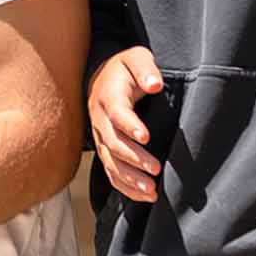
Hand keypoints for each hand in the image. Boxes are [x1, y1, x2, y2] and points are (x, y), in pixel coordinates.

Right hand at [88, 46, 162, 202]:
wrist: (103, 78)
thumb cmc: (125, 69)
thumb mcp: (136, 59)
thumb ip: (145, 69)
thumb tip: (155, 85)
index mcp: (108, 97)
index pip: (116, 113)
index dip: (129, 125)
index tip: (145, 136)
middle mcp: (100, 120)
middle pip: (112, 143)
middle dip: (133, 158)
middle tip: (155, 169)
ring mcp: (100, 137)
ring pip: (110, 162)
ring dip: (129, 178)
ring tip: (151, 190)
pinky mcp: (104, 149)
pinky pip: (110, 172)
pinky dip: (125, 187)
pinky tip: (144, 196)